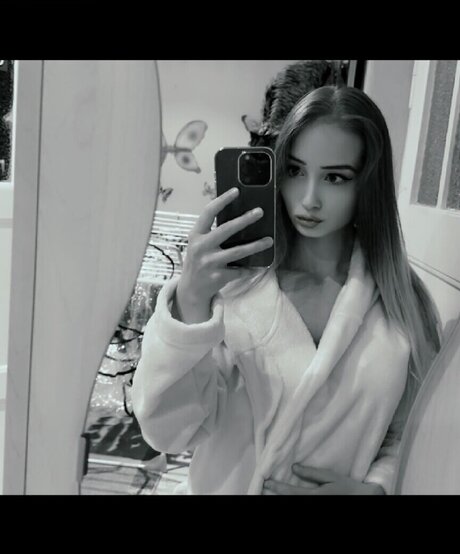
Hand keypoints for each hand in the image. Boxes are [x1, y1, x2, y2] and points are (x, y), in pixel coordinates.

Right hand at [176, 187, 272, 310]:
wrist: (191, 289)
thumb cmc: (199, 261)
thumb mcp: (198, 244)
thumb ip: (211, 232)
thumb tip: (239, 217)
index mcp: (196, 235)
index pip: (208, 213)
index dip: (222, 200)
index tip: (236, 191)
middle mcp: (201, 247)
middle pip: (226, 230)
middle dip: (244, 220)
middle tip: (260, 212)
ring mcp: (210, 263)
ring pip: (238, 251)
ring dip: (256, 246)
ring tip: (269, 240)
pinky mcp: (218, 277)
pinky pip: (240, 271)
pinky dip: (250, 269)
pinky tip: (259, 267)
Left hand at [263, 465, 385, 494]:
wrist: (364, 498)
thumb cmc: (348, 486)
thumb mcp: (330, 477)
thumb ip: (312, 474)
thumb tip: (294, 468)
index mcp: (316, 495)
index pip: (292, 492)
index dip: (277, 488)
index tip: (266, 483)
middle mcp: (314, 504)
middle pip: (290, 501)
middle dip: (277, 495)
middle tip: (264, 489)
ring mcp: (317, 506)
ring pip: (295, 504)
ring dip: (284, 498)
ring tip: (272, 493)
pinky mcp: (319, 506)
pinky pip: (303, 505)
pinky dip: (293, 499)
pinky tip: (287, 495)